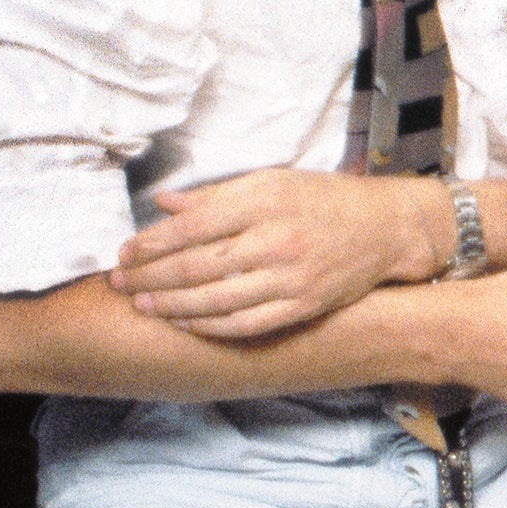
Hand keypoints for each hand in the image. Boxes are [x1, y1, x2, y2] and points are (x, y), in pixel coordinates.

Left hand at [113, 167, 425, 339]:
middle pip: (196, 266)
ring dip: (171, 305)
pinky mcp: (302, 306)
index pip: (192, 226)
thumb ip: (218, 196)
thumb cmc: (326, 199)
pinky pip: (245, 324)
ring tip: (143, 304)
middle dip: (150, 277)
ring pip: (216, 300)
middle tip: (119, 282)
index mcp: (264, 201)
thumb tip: (165, 203)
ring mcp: (290, 278)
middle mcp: (276, 240)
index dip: (151, 243)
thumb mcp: (273, 181)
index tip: (125, 251)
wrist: (387, 228)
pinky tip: (184, 321)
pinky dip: (209, 325)